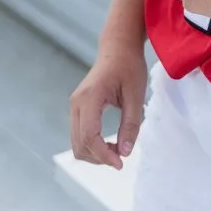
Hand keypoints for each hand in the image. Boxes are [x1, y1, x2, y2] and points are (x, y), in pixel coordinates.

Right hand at [69, 41, 146, 170]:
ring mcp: (75, 106)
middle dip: (99, 157)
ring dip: (95, 153)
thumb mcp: (136, 94)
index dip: (103, 154)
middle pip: (80, 144)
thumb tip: (125, 152)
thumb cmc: (129, 66)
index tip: (120, 163)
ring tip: (117, 150)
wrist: (118, 47)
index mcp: (90, 97)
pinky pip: (79, 135)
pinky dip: (92, 145)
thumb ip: (131, 124)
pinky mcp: (78, 108)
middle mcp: (77, 103)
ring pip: (77, 143)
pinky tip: (108, 144)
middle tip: (121, 157)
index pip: (90, 136)